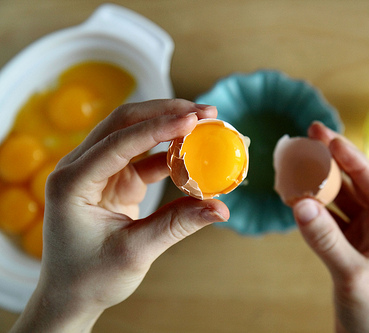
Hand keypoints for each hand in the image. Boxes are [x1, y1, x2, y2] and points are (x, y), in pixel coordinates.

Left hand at [10, 99, 228, 332]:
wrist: (70, 294)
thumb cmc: (90, 277)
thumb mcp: (135, 251)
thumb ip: (178, 224)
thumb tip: (221, 208)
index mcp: (72, 183)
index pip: (119, 142)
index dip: (158, 128)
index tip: (193, 119)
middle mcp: (79, 168)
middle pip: (123, 123)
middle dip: (164, 113)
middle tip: (204, 112)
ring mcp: (97, 171)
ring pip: (133, 133)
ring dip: (167, 126)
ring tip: (203, 123)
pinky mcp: (113, 179)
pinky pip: (143, 157)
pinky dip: (168, 153)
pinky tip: (192, 152)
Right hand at [292, 122, 368, 332]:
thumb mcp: (353, 276)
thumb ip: (325, 239)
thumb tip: (299, 203)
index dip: (355, 160)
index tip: (332, 139)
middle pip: (361, 185)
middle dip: (337, 161)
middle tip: (314, 133)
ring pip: (345, 199)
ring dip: (323, 182)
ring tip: (301, 159)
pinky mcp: (354, 245)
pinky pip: (333, 218)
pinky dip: (316, 207)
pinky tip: (298, 193)